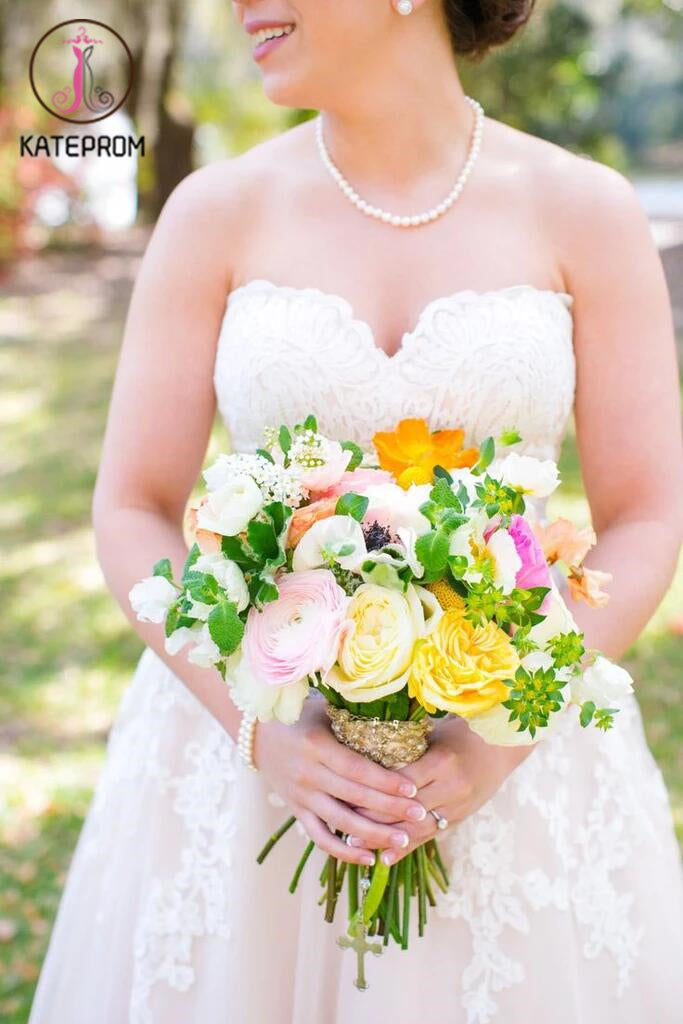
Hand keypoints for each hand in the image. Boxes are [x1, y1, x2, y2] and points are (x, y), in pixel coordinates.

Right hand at [252, 696, 429, 866]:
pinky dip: (344, 851)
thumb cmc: (301, 717)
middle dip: (390, 808)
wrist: (258, 735)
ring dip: (373, 834)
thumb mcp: (325, 710)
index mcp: (316, 745)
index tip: (413, 788)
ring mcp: (301, 796)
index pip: (356, 769)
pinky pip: (320, 837)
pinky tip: (369, 858)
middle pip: (354, 797)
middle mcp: (307, 773)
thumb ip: (355, 719)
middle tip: (421, 815)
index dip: (385, 781)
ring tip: (404, 840)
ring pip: (340, 822)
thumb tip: (400, 722)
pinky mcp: (296, 811)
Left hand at [348, 715, 535, 864]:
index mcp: (441, 761)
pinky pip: (429, 836)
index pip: (400, 782)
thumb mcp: (433, 735)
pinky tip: (385, 858)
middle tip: (341, 822)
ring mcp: (456, 807)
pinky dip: (406, 848)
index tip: (344, 793)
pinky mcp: (458, 818)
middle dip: (372, 818)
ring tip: (355, 844)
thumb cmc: (460, 733)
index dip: (373, 791)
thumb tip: (361, 752)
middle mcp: (450, 788)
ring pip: (415, 829)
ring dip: (385, 839)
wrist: (501, 748)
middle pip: (405, 810)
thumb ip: (404, 747)